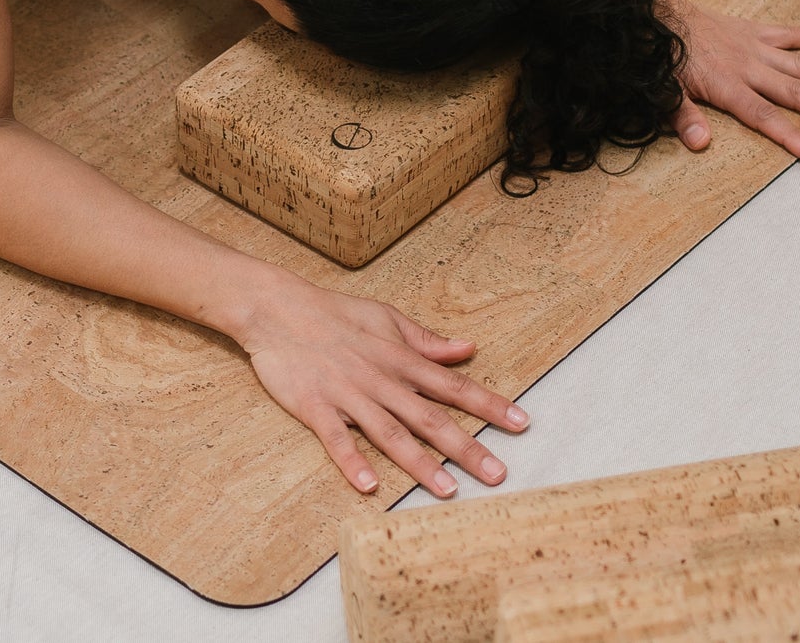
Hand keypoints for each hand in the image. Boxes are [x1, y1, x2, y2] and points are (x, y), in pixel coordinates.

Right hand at [234, 273, 528, 496]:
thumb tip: (467, 348)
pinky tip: (370, 486)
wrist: (278, 309)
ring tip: (447, 490)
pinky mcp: (316, 407)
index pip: (453, 385)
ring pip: (390, 433)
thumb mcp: (386, 317)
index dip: (488, 405)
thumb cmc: (336, 313)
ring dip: (420, 463)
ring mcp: (348, 394)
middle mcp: (381, 379)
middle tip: (497, 474)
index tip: (520, 423)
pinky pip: (337, 438)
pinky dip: (353, 462)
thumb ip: (426, 341)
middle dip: (466, 446)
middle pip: (430, 417)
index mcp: (400, 359)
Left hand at [665, 0, 799, 165]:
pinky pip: (791, 33)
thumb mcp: (665, 90)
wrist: (660, 14)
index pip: (766, 117)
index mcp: (728, 86)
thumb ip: (683, 117)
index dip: (793, 136)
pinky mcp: (756, 31)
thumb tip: (699, 144)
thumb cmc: (665, 57)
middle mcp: (750, 67)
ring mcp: (757, 47)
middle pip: (797, 94)